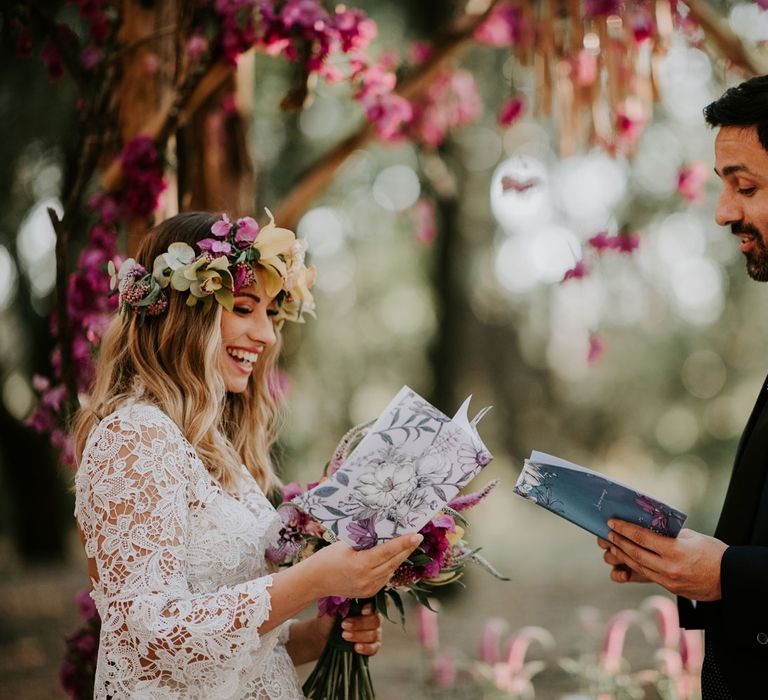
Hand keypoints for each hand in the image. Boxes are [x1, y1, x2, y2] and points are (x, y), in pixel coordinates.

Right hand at [306, 534, 422, 599]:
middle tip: (418, 537)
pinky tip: (393, 558)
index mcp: (360, 564)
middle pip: (393, 562)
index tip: (417, 536)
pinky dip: (390, 567)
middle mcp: (367, 579)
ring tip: (408, 545)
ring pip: (391, 570)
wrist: (315, 581)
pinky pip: (384, 578)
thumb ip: (365, 541)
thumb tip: (384, 533)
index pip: (387, 552)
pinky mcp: (368, 593)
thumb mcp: (346, 545)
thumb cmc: (328, 557)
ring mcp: (368, 588)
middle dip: (407, 549)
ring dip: (400, 558)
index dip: (403, 543)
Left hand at [316, 604, 382, 655]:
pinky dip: (366, 648)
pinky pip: (374, 648)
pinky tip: (356, 647)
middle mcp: (373, 618)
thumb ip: (338, 605)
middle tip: (344, 625)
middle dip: (359, 623)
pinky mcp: (373, 646)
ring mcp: (375, 632)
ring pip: (374, 634)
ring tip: (345, 635)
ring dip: (359, 635)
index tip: (362, 611)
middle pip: (375, 620)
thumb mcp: (331, 611)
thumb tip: (341, 599)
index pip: (373, 604)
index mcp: (365, 606)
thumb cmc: (330, 620)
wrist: (326, 637)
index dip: (370, 608)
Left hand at [604, 520, 727, 600]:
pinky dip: (635, 566)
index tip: (612, 523)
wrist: (731, 578)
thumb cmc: (713, 553)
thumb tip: (649, 527)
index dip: (624, 529)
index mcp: (674, 551)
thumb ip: (669, 534)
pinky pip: (648, 575)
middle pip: (636, 553)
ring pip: (639, 567)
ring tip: (613, 546)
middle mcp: (669, 567)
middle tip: (608, 533)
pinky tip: (628, 559)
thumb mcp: (691, 537)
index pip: (642, 538)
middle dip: (619, 542)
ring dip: (623, 556)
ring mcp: (669, 580)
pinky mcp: (671, 588)